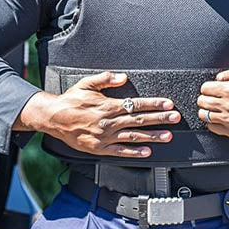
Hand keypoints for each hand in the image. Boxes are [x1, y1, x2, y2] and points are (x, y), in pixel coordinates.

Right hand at [16, 71, 179, 157]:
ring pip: (134, 136)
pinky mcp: (100, 148)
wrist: (53, 118)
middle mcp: (109, 122)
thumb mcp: (87, 84)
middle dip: (160, 119)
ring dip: (152, 136)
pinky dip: (135, 151)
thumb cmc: (71, 100)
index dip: (154, 104)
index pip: (137, 104)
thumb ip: (106, 79)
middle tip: (175, 118)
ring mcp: (105, 137)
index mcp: (108, 105)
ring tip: (168, 136)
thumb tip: (123, 77)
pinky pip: (121, 151)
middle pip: (140, 120)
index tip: (168, 104)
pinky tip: (148, 151)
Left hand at [197, 66, 228, 137]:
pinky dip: (212, 123)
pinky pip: (211, 127)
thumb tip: (217, 79)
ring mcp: (228, 119)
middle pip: (201, 101)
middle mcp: (227, 104)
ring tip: (214, 109)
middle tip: (212, 100)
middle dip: (205, 99)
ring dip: (206, 111)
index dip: (208, 89)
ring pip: (203, 114)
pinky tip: (219, 119)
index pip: (205, 88)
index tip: (211, 91)